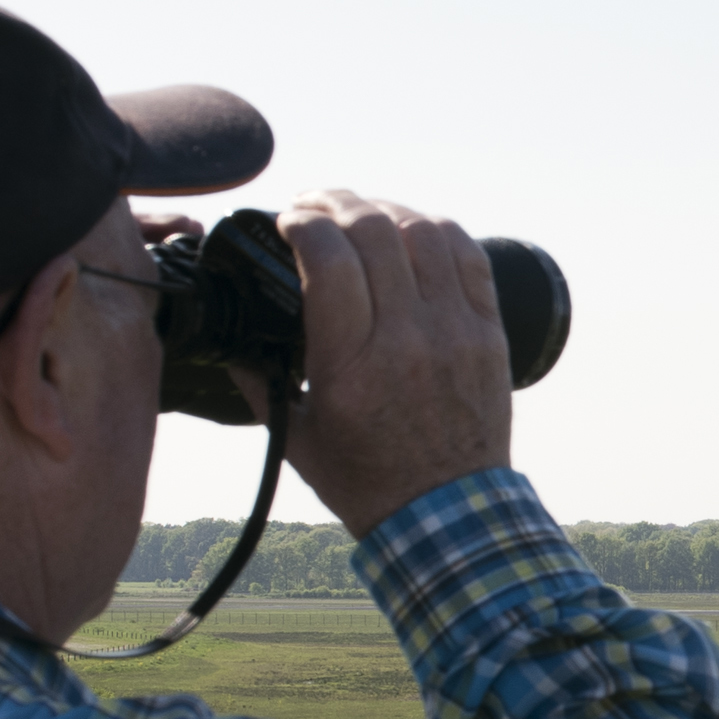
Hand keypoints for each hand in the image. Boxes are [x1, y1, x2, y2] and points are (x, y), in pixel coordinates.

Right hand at [269, 190, 513, 535]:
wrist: (447, 516)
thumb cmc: (367, 480)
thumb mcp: (297, 437)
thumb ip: (259, 381)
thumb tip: (228, 339)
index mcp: (352, 364)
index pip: (329, 259)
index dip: (303, 221)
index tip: (287, 219)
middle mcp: (407, 338)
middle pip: (374, 231)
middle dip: (336, 202)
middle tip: (314, 205)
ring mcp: (455, 330)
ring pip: (424, 231)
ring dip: (384, 208)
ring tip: (360, 213)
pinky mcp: (489, 332)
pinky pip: (469, 254)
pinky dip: (435, 228)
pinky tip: (410, 227)